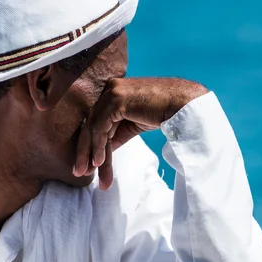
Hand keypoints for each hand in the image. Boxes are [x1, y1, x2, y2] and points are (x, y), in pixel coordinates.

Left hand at [73, 77, 207, 189]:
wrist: (183, 105)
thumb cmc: (163, 113)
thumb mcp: (132, 127)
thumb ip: (115, 135)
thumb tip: (99, 155)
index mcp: (112, 93)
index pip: (96, 123)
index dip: (90, 147)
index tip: (87, 167)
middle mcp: (109, 89)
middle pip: (90, 125)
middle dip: (84, 151)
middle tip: (78, 172)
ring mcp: (112, 92)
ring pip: (93, 128)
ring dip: (90, 153)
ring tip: (89, 172)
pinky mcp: (117, 99)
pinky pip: (100, 127)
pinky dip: (98, 146)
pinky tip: (99, 162)